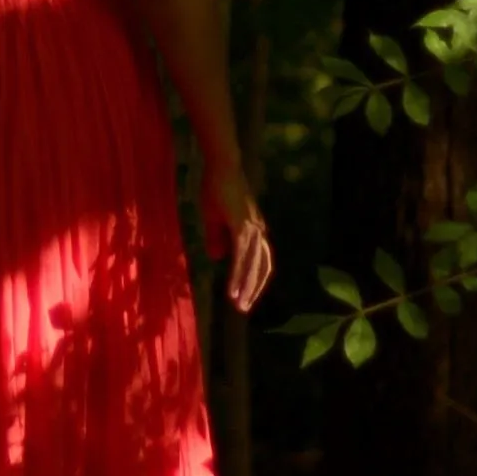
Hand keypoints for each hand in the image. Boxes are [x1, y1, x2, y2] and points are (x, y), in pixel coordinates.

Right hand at [201, 161, 273, 313]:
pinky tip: (232, 289)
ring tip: (239, 305)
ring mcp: (252, 229)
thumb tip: (218, 257)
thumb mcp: (213, 218)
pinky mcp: (243, 227)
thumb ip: (216, 237)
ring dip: (247, 287)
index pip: (260, 260)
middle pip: (263, 266)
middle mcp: (258, 231)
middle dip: (253, 288)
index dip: (253, 278)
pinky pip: (242, 257)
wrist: (220, 166)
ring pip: (254, 265)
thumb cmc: (216, 188)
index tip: (244, 296)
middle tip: (243, 309)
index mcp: (253, 229)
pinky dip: (238, 275)